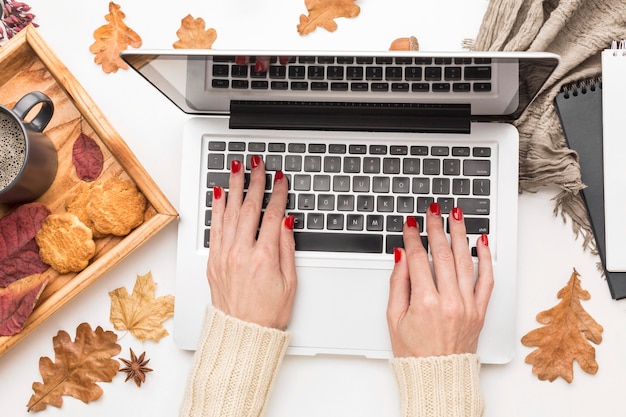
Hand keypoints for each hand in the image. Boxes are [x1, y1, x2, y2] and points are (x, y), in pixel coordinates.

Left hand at [206, 157, 296, 329]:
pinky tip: (219, 193)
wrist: (242, 334)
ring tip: (236, 168)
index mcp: (264, 258)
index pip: (273, 215)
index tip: (280, 179)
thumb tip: (287, 222)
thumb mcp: (290, 282)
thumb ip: (287, 248)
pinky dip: (216, 208)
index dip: (278, 193)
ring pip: (229, 213)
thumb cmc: (267, 313)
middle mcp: (241, 253)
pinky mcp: (213, 261)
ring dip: (233, 187)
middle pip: (249, 208)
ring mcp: (224, 256)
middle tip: (257, 163)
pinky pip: (214, 227)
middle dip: (254, 181)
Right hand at [386, 203, 493, 356]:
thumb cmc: (414, 352)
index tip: (410, 223)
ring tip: (457, 215)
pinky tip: (482, 242)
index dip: (412, 236)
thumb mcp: (394, 318)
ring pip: (466, 260)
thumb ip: (398, 283)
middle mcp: (449, 301)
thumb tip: (401, 256)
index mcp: (425, 302)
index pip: (419, 258)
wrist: (438, 377)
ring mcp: (467, 305)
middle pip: (443, 254)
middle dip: (437, 227)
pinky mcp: (479, 310)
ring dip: (461, 234)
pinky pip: (486, 280)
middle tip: (434, 210)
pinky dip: (485, 259)